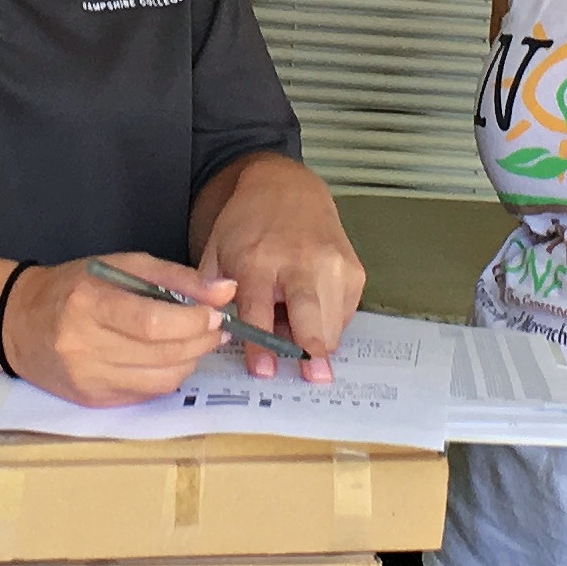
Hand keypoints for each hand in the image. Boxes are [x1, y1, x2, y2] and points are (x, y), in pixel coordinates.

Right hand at [0, 253, 231, 406]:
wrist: (18, 323)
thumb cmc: (74, 287)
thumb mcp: (121, 266)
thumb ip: (175, 278)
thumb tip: (227, 290)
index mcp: (88, 304)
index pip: (152, 323)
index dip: (193, 322)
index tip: (215, 313)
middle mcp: (84, 346)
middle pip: (162, 354)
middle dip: (201, 341)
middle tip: (216, 327)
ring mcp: (87, 379)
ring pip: (161, 380)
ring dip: (190, 361)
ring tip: (196, 341)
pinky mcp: (92, 401)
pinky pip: (147, 394)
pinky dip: (167, 376)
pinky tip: (168, 358)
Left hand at [197, 156, 364, 381]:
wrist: (286, 188)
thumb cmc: (247, 226)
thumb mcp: (216, 253)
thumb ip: (212, 294)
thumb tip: (212, 334)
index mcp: (258, 258)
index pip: (260, 308)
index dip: (261, 343)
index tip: (264, 370)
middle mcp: (301, 260)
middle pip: (310, 312)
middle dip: (313, 348)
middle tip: (314, 377)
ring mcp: (334, 264)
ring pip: (332, 322)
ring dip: (316, 341)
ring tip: (294, 331)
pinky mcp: (354, 272)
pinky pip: (344, 315)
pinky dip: (328, 325)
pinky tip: (310, 310)